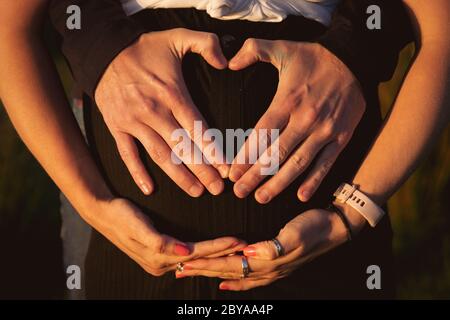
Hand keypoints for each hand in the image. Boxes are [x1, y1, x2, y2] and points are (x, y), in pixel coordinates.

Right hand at [82, 198, 245, 276]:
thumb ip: (159, 242)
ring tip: (236, 250)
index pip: (196, 254)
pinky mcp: (160, 254)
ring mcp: (161, 261)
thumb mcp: (137, 227)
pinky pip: (188, 257)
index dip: (218, 247)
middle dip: (223, 254)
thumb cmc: (121, 216)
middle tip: (246, 248)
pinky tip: (214, 252)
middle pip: (199, 260)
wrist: (102, 213)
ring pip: (196, 260)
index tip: (238, 241)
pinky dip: (204, 254)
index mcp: (159, 258)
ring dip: (216, 255)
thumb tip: (183, 252)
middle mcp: (162, 264)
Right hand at [95, 28, 229, 196]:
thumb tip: (226, 61)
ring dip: (179, 176)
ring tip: (196, 192)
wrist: (104, 49)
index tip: (227, 169)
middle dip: (203, 170)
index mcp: (172, 94)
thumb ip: (206, 44)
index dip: (214, 151)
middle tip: (218, 189)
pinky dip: (137, 173)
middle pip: (183, 148)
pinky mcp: (116, 127)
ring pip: (160, 155)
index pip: (198, 128)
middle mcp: (154, 112)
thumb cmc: (145, 47)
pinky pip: (127, 154)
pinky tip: (150, 190)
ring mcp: (134, 122)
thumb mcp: (178, 37)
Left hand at [176, 208, 348, 290]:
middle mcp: (267, 270)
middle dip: (203, 271)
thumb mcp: (295, 234)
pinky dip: (234, 283)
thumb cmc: (314, 227)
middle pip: (228, 272)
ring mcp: (272, 270)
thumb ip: (272, 247)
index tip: (186, 262)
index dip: (208, 264)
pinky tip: (225, 284)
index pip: (230, 264)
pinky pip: (249, 279)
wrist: (335, 228)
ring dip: (213, 275)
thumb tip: (248, 253)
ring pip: (235, 276)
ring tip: (194, 275)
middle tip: (179, 270)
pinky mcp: (276, 266)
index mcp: (268, 261)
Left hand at [228, 40, 365, 202]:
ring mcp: (325, 131)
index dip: (246, 155)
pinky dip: (314, 181)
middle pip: (276, 154)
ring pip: (298, 163)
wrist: (354, 59)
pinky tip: (301, 196)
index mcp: (288, 101)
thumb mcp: (283, 47)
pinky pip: (326, 164)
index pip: (262, 134)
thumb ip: (253, 51)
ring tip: (262, 198)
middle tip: (240, 192)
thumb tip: (229, 62)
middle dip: (256, 175)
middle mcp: (306, 119)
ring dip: (279, 183)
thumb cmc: (314, 57)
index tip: (232, 173)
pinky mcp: (342, 137)